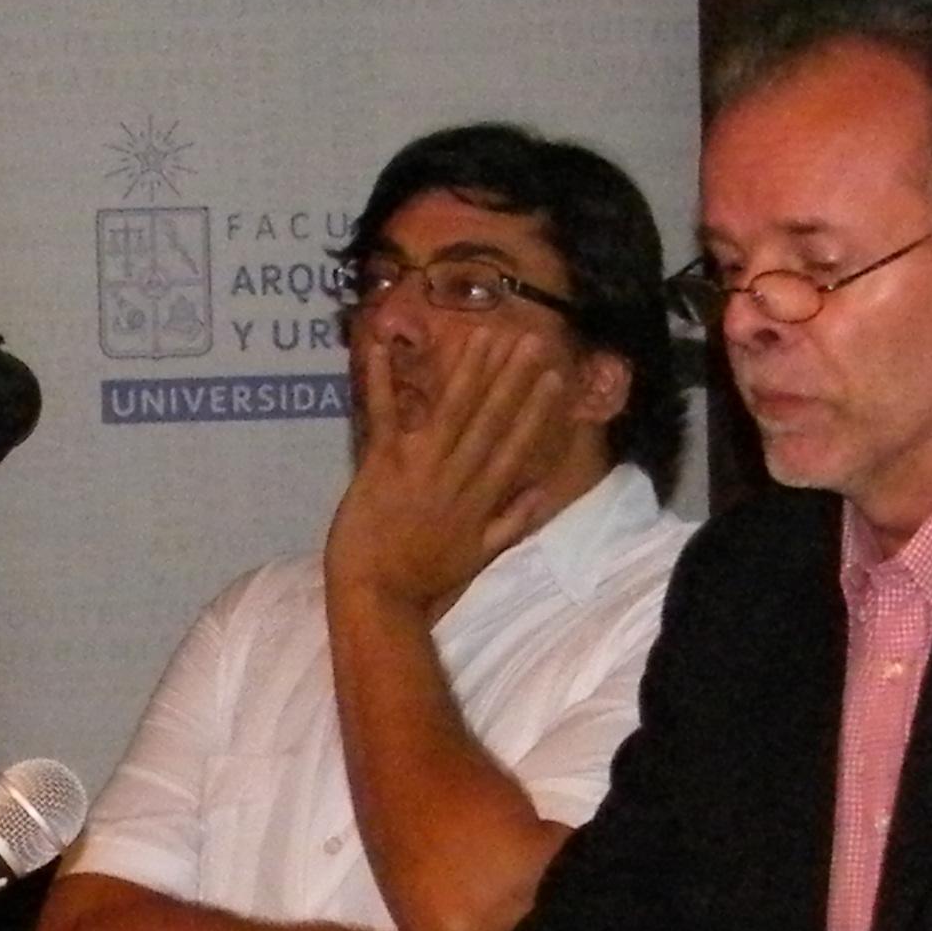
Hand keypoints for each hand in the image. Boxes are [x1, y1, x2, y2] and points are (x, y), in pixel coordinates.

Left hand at [327, 327, 571, 624]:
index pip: (514, 446)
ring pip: (450, 410)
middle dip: (510, 377)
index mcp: (480, 499)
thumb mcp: (480, 555)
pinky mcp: (381, 463)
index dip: (535, 410)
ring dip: (469, 370)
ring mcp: (418, 466)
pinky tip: (381, 345)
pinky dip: (380, 380)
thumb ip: (514, 521)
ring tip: (485, 334)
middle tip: (529, 338)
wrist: (377, 595)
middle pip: (488, 419)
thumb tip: (545, 490)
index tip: (554, 378)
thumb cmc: (425, 578)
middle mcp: (455, 476)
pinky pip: (382, 415)